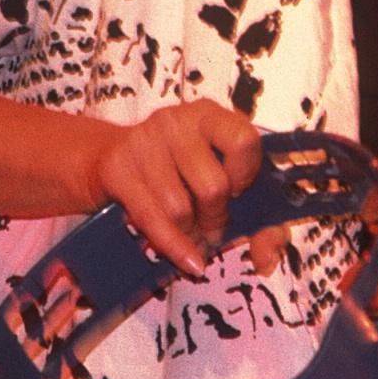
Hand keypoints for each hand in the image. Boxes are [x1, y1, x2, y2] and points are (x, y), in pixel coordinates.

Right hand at [82, 101, 261, 274]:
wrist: (110, 156)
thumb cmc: (180, 170)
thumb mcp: (222, 179)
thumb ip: (261, 220)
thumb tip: (268, 259)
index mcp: (211, 116)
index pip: (243, 141)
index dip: (246, 175)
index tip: (238, 191)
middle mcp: (178, 121)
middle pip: (213, 186)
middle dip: (217, 220)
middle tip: (214, 231)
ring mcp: (144, 141)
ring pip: (180, 208)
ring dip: (192, 236)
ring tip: (196, 241)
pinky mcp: (117, 167)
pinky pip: (150, 218)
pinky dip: (174, 247)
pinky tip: (189, 262)